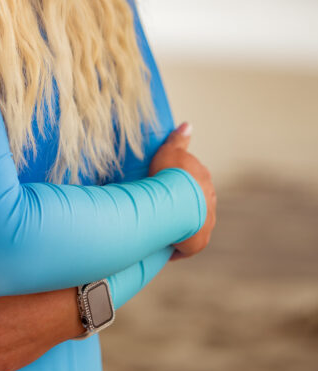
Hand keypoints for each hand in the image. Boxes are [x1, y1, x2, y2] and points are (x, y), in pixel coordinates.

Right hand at [148, 122, 216, 257]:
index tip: (165, 187)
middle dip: (183, 206)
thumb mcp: (170, 151)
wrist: (178, 204)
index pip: (194, 182)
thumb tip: (187, 124)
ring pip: (193, 224)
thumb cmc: (170, 175)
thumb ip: (178, 139)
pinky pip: (187, 245)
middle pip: (196, 203)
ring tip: (162, 228)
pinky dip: (178, 245)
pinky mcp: (200, 242)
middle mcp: (209, 201)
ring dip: (181, 226)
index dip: (180, 184)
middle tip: (162, 207)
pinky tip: (165, 245)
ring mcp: (207, 222)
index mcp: (204, 180)